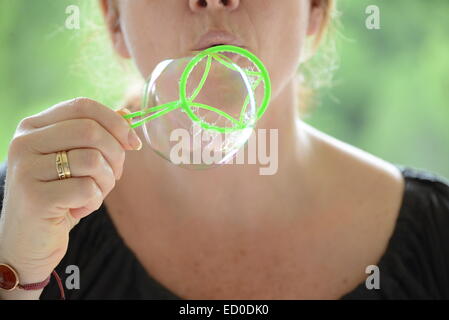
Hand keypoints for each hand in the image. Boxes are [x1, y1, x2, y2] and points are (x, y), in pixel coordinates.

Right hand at [0, 98, 141, 298]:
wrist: (28, 241)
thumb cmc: (59, 196)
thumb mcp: (76, 161)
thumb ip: (96, 137)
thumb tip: (127, 115)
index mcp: (34, 126)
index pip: (82, 106)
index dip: (116, 122)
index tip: (133, 143)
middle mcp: (24, 142)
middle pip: (91, 130)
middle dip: (116, 154)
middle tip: (116, 175)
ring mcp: (26, 169)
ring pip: (92, 159)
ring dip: (107, 181)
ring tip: (94, 194)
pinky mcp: (35, 198)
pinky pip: (87, 189)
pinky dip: (94, 201)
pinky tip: (79, 209)